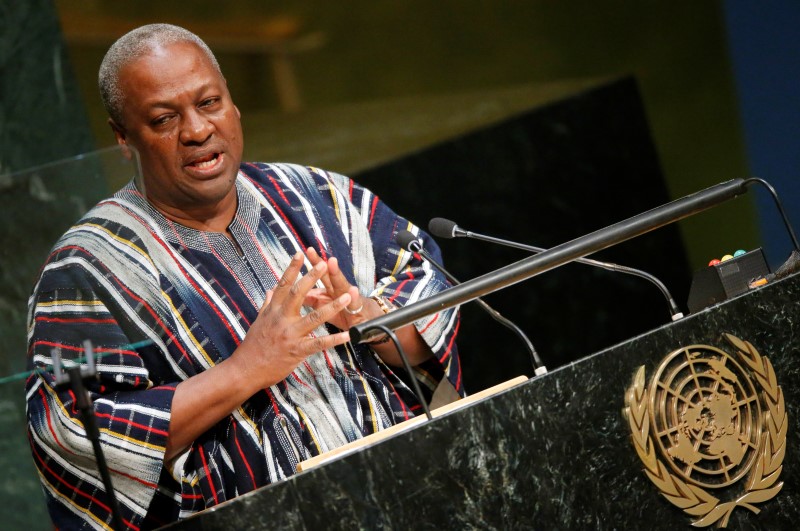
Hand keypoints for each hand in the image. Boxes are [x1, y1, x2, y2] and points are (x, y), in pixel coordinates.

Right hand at [232, 252, 353, 390]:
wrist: (245, 370)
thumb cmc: (252, 346)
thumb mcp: (258, 321)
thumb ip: (267, 304)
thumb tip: (270, 290)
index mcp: (272, 311)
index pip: (283, 285)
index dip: (292, 269)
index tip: (300, 253)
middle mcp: (281, 319)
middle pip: (298, 294)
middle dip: (312, 278)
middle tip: (324, 264)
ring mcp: (290, 335)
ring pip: (314, 318)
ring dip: (332, 306)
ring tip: (347, 296)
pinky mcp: (297, 351)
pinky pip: (319, 344)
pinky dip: (334, 340)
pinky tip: (347, 335)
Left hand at [304, 247, 377, 329]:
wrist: (372, 326)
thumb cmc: (346, 314)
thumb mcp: (327, 308)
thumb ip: (313, 299)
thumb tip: (295, 292)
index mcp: (332, 291)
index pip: (323, 274)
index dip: (315, 263)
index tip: (305, 252)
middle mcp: (342, 293)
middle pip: (333, 277)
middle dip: (325, 265)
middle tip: (315, 252)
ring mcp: (352, 301)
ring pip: (344, 287)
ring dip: (338, 275)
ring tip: (332, 263)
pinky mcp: (359, 313)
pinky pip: (356, 306)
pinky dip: (355, 299)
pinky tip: (354, 291)